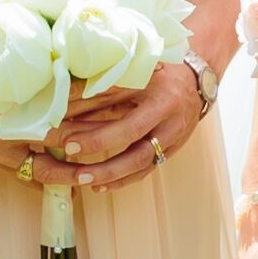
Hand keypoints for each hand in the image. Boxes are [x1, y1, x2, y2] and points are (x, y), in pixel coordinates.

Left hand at [41, 60, 213, 194]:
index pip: (128, 125)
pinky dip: (123, 180)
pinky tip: (101, 186)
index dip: (99, 137)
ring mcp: (173, 140)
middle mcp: (170, 124)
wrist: (194, 81)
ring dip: (111, 176)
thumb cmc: (158, 72)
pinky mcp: (170, 151)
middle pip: (136, 151)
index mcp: (162, 100)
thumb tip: (62, 98)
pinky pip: (146, 171)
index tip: (69, 143)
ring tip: (82, 181)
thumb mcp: (134, 74)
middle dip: (103, 163)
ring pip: (141, 166)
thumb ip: (101, 88)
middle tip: (73, 169)